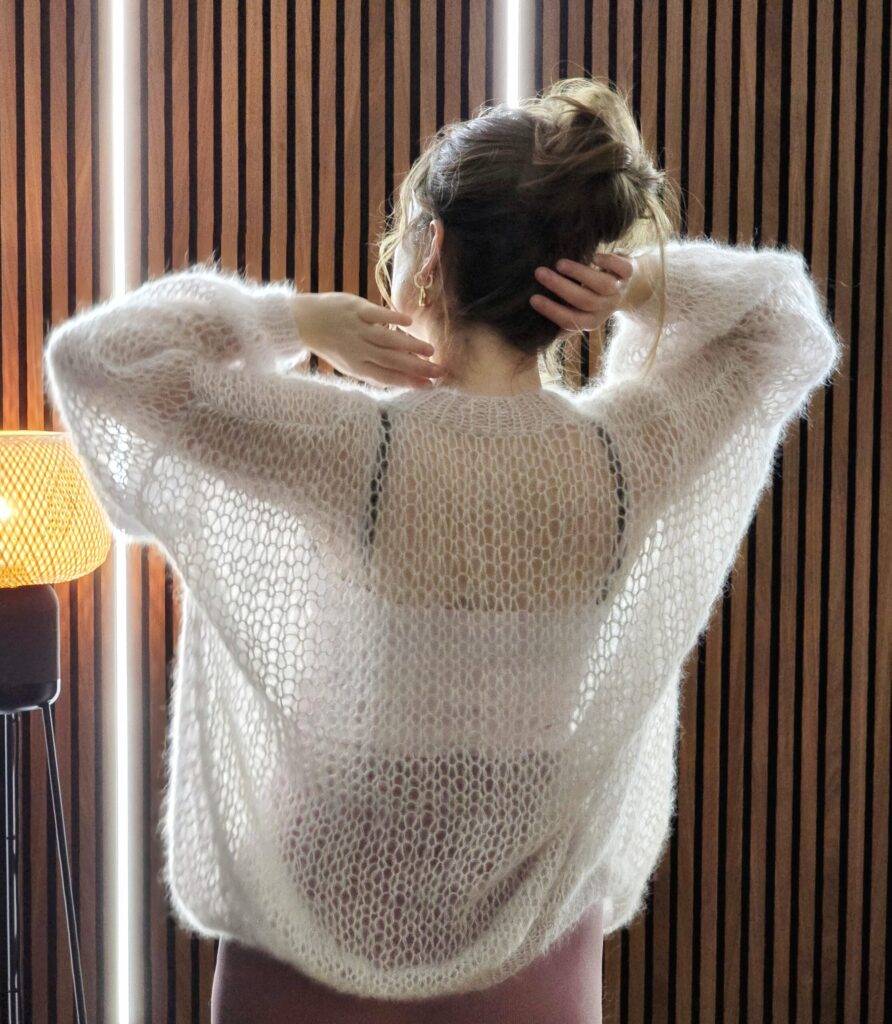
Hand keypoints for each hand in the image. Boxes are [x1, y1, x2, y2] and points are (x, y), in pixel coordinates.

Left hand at [292, 292, 443, 388]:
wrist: (305, 321)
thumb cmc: (332, 344)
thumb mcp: (349, 364)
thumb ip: (373, 371)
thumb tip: (402, 380)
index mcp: (357, 366)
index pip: (387, 377)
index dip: (408, 382)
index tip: (430, 385)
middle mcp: (358, 349)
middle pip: (392, 360)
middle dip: (417, 367)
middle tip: (439, 371)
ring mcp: (358, 328)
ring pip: (388, 339)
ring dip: (410, 345)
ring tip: (430, 350)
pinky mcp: (356, 308)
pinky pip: (377, 314)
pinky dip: (393, 318)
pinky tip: (409, 322)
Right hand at [530, 252, 634, 331]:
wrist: (631, 286)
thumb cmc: (593, 296)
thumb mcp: (579, 311)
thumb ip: (562, 313)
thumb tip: (532, 321)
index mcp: (590, 320)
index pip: (569, 320)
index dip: (551, 310)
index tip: (533, 298)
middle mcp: (605, 308)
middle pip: (583, 300)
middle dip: (559, 287)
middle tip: (539, 273)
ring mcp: (618, 290)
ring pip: (601, 285)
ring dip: (580, 273)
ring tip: (560, 263)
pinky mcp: (629, 272)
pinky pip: (622, 269)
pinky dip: (609, 262)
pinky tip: (594, 256)